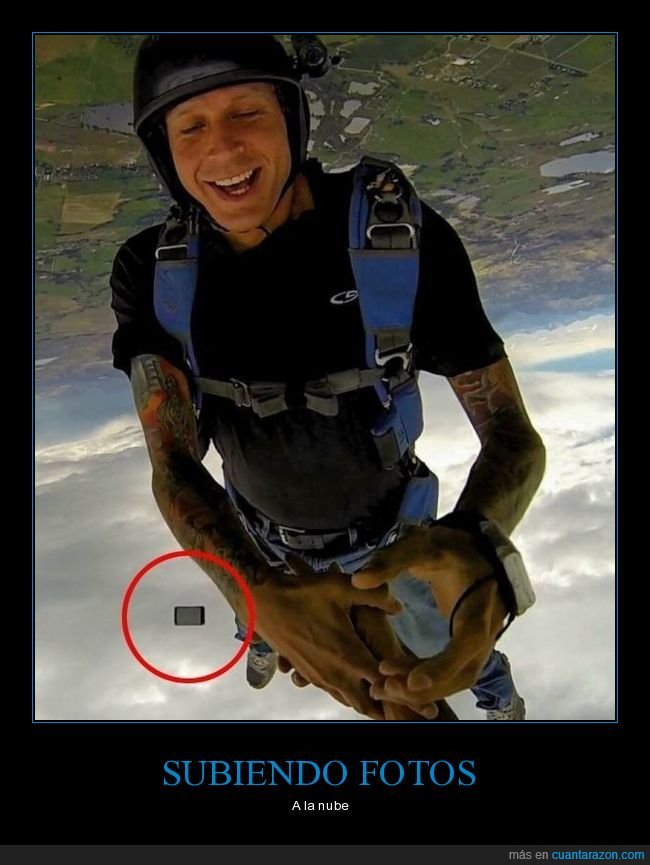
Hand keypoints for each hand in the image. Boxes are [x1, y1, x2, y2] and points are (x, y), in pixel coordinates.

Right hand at [279, 597, 457, 720]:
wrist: (263, 603)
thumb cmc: (304, 593)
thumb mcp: (342, 588)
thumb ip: (375, 596)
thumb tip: (399, 606)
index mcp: (349, 655)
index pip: (385, 686)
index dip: (409, 700)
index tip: (431, 713)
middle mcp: (335, 673)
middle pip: (367, 704)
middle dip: (389, 713)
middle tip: (412, 719)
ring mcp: (320, 677)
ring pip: (348, 701)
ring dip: (368, 706)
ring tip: (389, 712)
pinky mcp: (308, 674)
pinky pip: (333, 693)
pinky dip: (349, 696)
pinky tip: (357, 692)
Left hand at [351, 524, 507, 705]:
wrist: (476, 551)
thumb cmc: (449, 547)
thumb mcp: (421, 545)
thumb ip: (391, 560)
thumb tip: (358, 581)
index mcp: (479, 603)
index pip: (468, 641)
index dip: (443, 665)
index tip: (412, 682)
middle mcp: (486, 630)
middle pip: (464, 672)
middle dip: (427, 687)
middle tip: (385, 686)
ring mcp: (480, 643)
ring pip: (458, 679)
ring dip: (424, 691)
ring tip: (383, 687)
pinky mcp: (468, 649)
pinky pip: (452, 674)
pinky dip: (426, 682)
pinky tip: (396, 680)